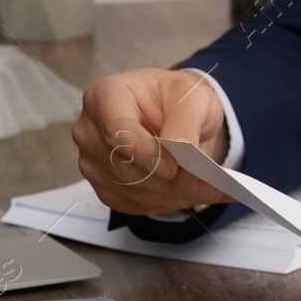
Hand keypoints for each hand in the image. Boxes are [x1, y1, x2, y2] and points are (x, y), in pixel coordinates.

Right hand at [72, 68, 233, 213]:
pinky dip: (167, 201)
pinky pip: (134, 203)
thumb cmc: (177, 98)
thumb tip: (180, 149)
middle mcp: (91, 131)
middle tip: (209, 181)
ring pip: (131, 190)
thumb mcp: (192, 97)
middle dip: (168, 179)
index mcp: (105, 97)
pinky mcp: (104, 186)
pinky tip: (191, 192)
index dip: (145, 153)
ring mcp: (93, 161)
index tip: (173, 166)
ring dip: (173, 192)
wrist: (174, 112)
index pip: (115, 132)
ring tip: (210, 186)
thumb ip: (185, 122)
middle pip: (124, 166)